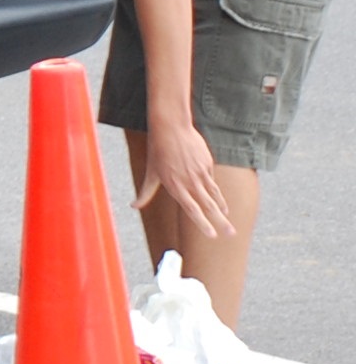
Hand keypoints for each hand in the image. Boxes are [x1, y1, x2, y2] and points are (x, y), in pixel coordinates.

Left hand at [137, 115, 237, 238]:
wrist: (171, 127)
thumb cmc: (157, 151)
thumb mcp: (150, 172)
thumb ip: (145, 192)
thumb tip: (133, 206)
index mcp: (176, 186)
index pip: (192, 210)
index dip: (203, 223)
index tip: (212, 235)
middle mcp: (190, 182)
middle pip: (208, 206)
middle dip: (221, 221)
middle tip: (232, 233)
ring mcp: (201, 173)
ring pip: (215, 194)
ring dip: (222, 208)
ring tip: (228, 218)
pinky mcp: (208, 164)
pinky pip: (213, 180)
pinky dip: (216, 191)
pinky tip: (220, 200)